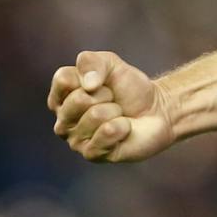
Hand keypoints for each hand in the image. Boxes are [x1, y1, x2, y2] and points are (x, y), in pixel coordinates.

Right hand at [48, 50, 178, 162]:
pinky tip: (123, 129)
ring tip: (118, 115)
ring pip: (95, 115)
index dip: (90, 75)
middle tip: (113, 100)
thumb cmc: (128, 87)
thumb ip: (91, 62)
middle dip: (105, 95)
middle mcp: (63, 120)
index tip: (101, 81)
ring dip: (115, 111)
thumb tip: (88, 86)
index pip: (63, 80)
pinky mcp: (92, 154)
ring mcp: (75, 140)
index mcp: (61, 96)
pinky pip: (107, 132)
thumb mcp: (110, 63)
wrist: (155, 110)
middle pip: (78, 99)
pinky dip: (122, 126)